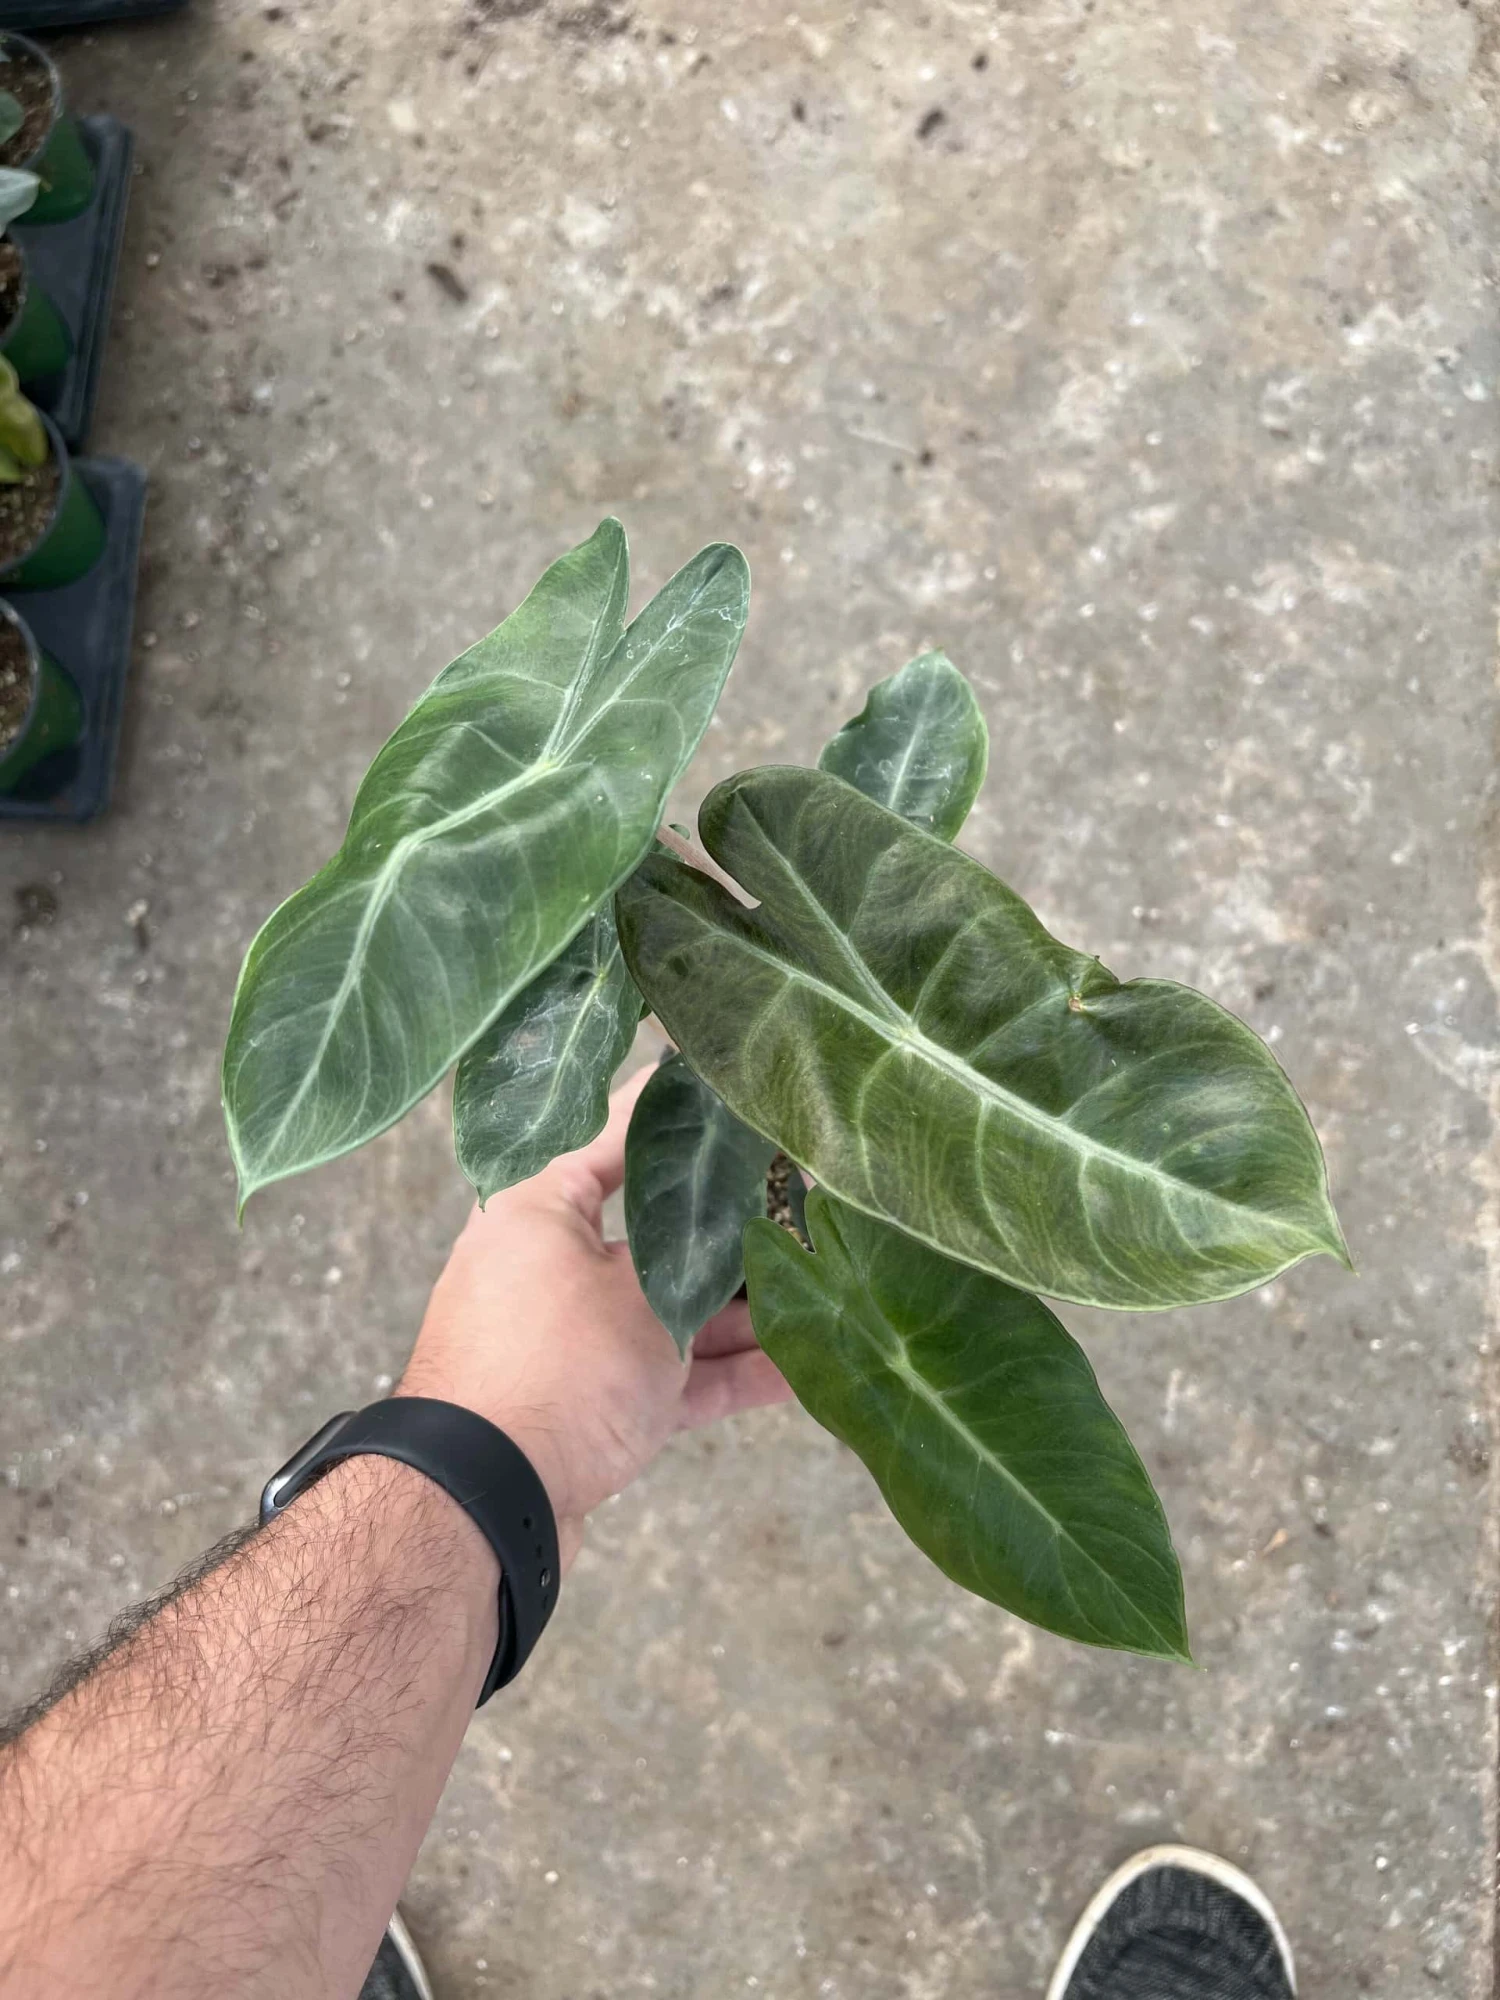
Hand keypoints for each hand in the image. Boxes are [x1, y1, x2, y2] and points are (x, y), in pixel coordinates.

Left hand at [397, 1065, 791, 1569]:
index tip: (740, 1092)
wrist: (486, 1503)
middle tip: (817, 1203)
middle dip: (738, 1228)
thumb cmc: (556, 1364)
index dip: (682, 1116)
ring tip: (831, 1283)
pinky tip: (806, 1369)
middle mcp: (549, 1267)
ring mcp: (574, 1342)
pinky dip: (731, 1373)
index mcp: (538, 1209)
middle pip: (659, 1234)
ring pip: (675, 1311)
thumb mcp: (640, 1289)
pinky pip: (674, 1378)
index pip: (617, 1137)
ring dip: (748, 1309)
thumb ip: (695, 1243)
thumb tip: (735, 1187)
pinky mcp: (595, 1408)